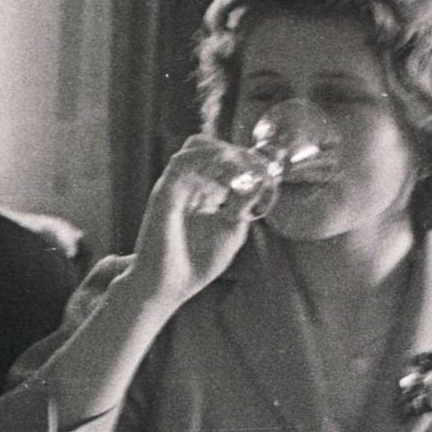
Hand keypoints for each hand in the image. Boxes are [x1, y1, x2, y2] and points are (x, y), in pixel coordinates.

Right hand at [121, 135, 263, 307]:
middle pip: (211, 146)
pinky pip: (183, 161)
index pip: (223, 159)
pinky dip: (208, 160)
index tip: (267, 170)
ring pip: (197, 145)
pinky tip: (229, 174)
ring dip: (226, 152)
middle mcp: (190, 184)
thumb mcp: (232, 230)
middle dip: (239, 152)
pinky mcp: (164, 191)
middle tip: (259, 167)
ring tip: (245, 168)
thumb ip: (245, 204)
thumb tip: (262, 180)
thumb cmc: (197, 263)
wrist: (166, 285)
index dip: (246, 159)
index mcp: (205, 193)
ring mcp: (176, 185)